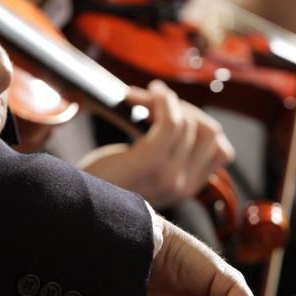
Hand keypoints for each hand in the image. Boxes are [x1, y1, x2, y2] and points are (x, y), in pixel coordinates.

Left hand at [79, 81, 234, 207]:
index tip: (173, 114)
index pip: (222, 149)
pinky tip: (143, 94)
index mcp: (188, 189)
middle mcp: (185, 186)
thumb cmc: (105, 181)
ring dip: (165, 100)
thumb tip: (184, 113)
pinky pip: (171, 120)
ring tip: (140, 97)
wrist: (73, 200)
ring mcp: (170, 176)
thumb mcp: (147, 172)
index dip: (200, 123)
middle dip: (185, 108)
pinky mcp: (150, 163)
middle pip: (209, 131)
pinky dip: (160, 100)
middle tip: (154, 101)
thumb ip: (171, 154)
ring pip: (188, 121)